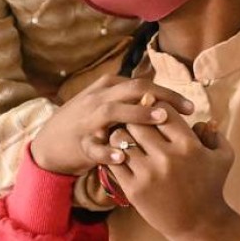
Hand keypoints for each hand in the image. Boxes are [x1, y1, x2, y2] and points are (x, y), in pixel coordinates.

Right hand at [31, 76, 195, 175]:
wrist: (48, 145)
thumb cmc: (88, 125)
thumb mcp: (108, 107)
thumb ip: (133, 103)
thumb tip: (167, 103)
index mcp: (108, 87)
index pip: (143, 84)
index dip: (168, 94)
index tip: (191, 107)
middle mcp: (98, 98)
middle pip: (133, 90)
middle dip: (162, 97)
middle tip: (186, 110)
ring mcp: (87, 119)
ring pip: (113, 110)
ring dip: (138, 113)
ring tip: (161, 119)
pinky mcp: (79, 143)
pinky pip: (94, 146)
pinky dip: (108, 150)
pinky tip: (124, 156)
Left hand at [107, 108, 235, 240]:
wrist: (199, 224)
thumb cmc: (212, 187)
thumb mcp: (223, 157)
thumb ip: (215, 134)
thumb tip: (203, 119)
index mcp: (189, 144)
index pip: (163, 111)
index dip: (156, 106)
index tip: (152, 108)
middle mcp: (167, 156)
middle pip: (138, 121)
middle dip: (135, 117)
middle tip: (133, 119)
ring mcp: (148, 173)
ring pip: (121, 139)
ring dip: (120, 134)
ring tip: (123, 136)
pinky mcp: (134, 189)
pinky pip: (114, 162)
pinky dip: (112, 155)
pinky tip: (117, 155)